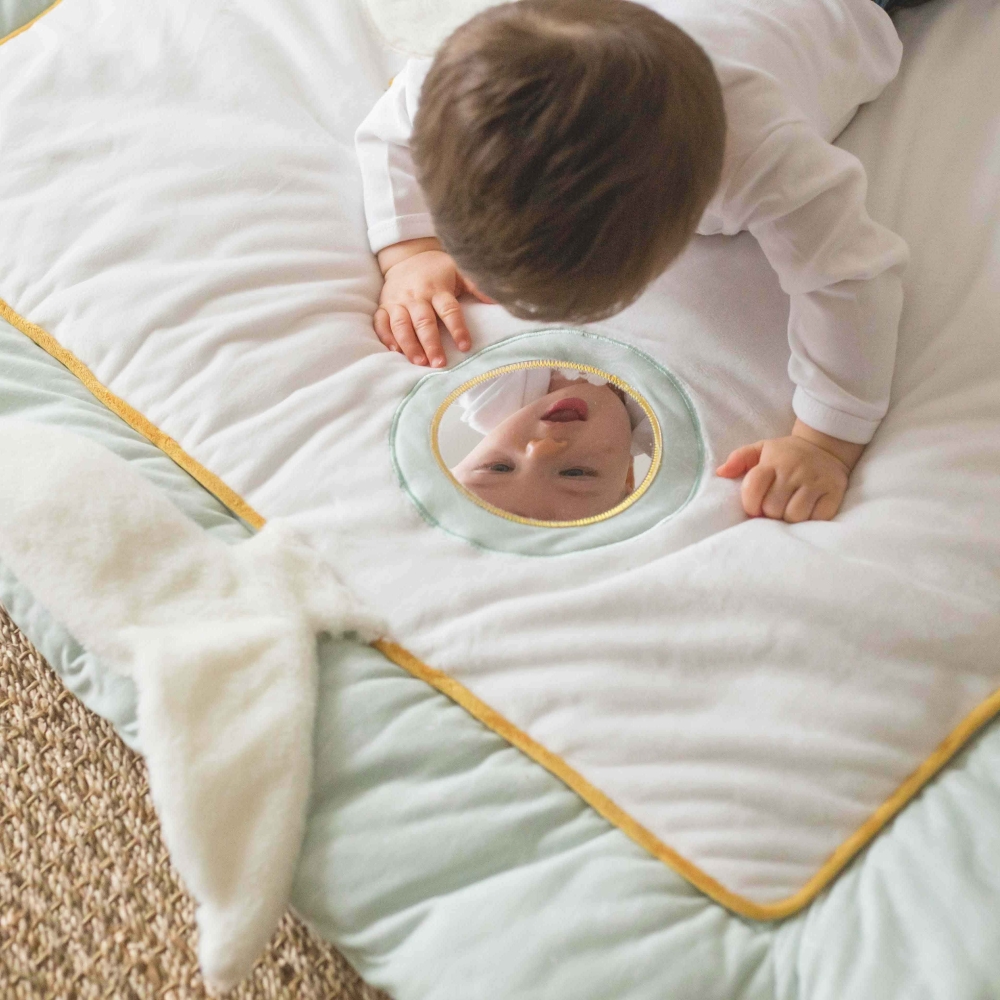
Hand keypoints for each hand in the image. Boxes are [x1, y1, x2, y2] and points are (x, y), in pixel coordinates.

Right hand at [374, 237, 491, 366]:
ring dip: (409, 345)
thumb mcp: (459, 270)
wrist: (407, 255)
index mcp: (437, 289)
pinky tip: (394, 350)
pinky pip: (381, 323)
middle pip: (423, 322)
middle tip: (439, 363)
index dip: (457, 328)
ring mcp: (398, 302)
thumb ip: (476, 285)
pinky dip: (386, 337)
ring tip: (419, 362)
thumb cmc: (437, 269)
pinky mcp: (384, 306)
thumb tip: (499, 300)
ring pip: (401, 325)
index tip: (465, 346)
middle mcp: (416, 296)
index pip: (449, 310)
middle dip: (431, 344)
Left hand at [715, 420, 863, 522]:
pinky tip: (808, 510)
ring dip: (789, 518)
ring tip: (790, 509)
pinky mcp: (833, 492)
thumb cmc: (787, 454)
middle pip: (773, 507)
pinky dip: (811, 519)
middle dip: (770, 513)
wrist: (826, 447)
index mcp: (772, 462)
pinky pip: (818, 517)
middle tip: (775, 508)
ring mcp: (815, 481)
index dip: (750, 504)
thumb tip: (720, 472)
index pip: (753, 488)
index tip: (754, 507)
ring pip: (794, 516)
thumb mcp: (762, 449)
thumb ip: (739, 459)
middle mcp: (794, 471)